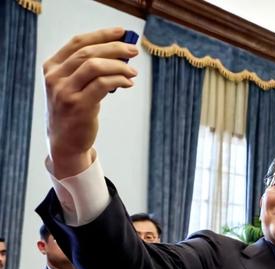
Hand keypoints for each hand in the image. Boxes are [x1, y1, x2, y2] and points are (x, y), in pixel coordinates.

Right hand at [42, 28, 138, 177]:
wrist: (64, 141)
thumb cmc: (73, 110)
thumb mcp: (73, 86)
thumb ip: (88, 70)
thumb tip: (120, 54)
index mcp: (52, 67)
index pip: (78, 42)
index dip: (102, 35)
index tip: (122, 32)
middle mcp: (55, 77)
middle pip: (88, 52)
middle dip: (115, 48)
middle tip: (133, 50)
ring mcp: (65, 91)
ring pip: (95, 66)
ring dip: (119, 65)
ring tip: (132, 72)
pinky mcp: (78, 106)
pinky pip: (102, 85)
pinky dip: (119, 80)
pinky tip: (128, 83)